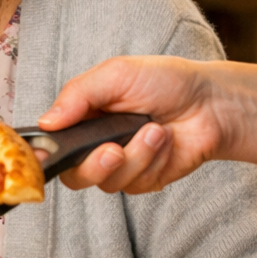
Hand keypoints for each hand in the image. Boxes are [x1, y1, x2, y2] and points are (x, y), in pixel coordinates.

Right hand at [39, 55, 230, 194]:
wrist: (211, 102)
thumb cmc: (165, 81)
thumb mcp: (116, 74)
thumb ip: (77, 95)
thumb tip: (45, 122)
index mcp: (82, 116)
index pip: (52, 143)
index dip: (47, 154)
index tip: (50, 153)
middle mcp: (95, 144)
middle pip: (74, 175)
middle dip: (93, 165)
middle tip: (112, 150)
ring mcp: (121, 165)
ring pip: (108, 182)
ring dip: (136, 156)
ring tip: (156, 130)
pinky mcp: (145, 179)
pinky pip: (137, 184)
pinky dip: (154, 161)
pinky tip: (166, 141)